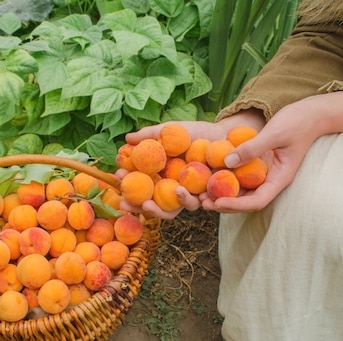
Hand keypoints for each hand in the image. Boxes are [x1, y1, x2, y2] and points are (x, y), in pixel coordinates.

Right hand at [119, 109, 266, 218]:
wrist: (225, 134)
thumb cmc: (195, 133)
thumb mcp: (171, 130)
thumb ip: (150, 135)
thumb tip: (126, 139)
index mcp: (162, 179)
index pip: (141, 189)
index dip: (128, 186)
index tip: (117, 178)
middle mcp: (175, 191)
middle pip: (155, 207)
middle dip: (143, 208)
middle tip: (131, 202)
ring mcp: (192, 195)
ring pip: (178, 208)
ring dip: (169, 206)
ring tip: (174, 192)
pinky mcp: (211, 196)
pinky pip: (202, 202)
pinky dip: (194, 200)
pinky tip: (188, 193)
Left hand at [202, 92, 342, 212]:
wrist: (312, 113)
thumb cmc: (298, 122)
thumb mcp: (275, 133)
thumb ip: (253, 148)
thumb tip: (227, 161)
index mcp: (280, 178)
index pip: (257, 201)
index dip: (237, 205)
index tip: (217, 202)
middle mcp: (271, 180)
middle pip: (246, 201)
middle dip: (224, 203)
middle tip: (202, 201)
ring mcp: (265, 173)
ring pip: (242, 191)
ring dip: (223, 193)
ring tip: (201, 193)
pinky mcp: (258, 164)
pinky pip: (241, 176)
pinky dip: (226, 178)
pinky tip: (210, 174)